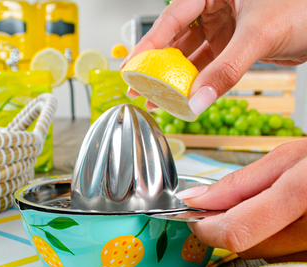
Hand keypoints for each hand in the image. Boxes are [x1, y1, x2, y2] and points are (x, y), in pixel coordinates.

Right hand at [121, 0, 306, 114]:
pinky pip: (209, 67)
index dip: (149, 43)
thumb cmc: (304, 6)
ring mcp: (224, 28)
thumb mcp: (259, 35)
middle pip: (176, 39)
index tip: (132, 66)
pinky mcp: (233, 46)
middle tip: (137, 87)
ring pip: (191, 56)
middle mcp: (216, 7)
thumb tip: (197, 101)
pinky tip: (183, 98)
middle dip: (157, 66)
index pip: (173, 17)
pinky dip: (197, 84)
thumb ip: (226, 69)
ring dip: (175, 79)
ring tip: (155, 99)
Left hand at [175, 142, 306, 262]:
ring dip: (256, 238)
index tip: (195, 217)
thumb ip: (241, 184)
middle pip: (248, 249)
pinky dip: (277, 244)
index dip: (208, 227)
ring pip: (267, 258)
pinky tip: (287, 223)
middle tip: (231, 208)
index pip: (239, 231)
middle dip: (229, 230)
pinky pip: (288, 262)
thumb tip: (195, 201)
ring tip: (273, 210)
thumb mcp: (293, 158)